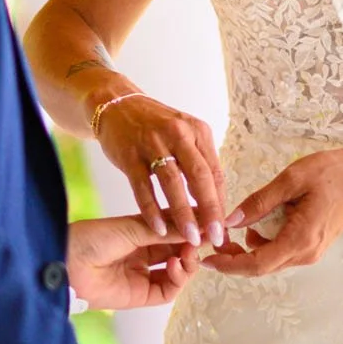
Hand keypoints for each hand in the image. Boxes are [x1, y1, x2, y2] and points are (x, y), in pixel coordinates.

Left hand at [67, 215, 198, 310]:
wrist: (66, 265)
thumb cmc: (92, 238)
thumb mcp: (132, 227)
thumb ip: (166, 229)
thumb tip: (198, 225)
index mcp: (142, 231)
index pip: (176, 227)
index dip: (193, 225)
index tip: (210, 220)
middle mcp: (146, 252)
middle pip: (181, 249)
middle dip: (195, 243)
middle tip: (206, 237)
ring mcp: (145, 274)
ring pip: (180, 270)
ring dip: (189, 261)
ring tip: (188, 253)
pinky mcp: (142, 295)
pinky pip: (169, 290)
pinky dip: (178, 278)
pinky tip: (176, 265)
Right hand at [92, 91, 224, 247]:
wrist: (117, 105)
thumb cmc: (156, 128)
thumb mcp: (184, 136)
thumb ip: (199, 163)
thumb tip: (216, 201)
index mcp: (198, 131)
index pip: (215, 171)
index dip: (221, 201)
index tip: (225, 226)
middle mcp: (179, 134)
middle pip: (200, 176)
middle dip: (210, 210)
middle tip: (216, 236)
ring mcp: (152, 144)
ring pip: (173, 183)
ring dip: (183, 214)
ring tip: (190, 238)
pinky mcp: (130, 155)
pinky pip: (143, 188)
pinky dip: (152, 210)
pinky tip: (159, 229)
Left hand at [203, 144, 342, 277]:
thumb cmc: (334, 172)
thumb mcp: (292, 179)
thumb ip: (260, 201)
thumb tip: (231, 220)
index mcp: (300, 239)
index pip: (256, 264)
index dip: (228, 265)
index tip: (206, 258)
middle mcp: (306, 253)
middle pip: (261, 265)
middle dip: (234, 256)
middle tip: (215, 236)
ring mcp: (312, 251)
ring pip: (270, 258)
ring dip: (250, 246)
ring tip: (239, 221)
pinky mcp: (314, 244)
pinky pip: (282, 249)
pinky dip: (265, 239)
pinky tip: (261, 218)